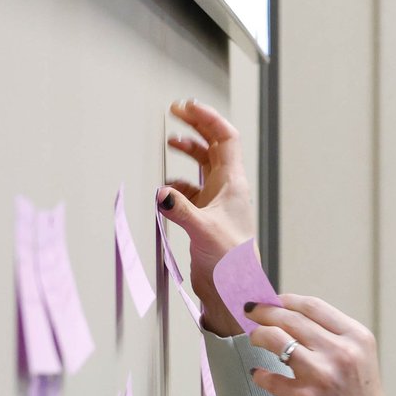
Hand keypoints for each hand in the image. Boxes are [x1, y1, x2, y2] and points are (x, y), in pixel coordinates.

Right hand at [160, 99, 256, 335]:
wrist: (232, 289)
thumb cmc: (230, 262)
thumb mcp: (203, 231)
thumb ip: (180, 209)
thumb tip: (162, 193)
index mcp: (233, 183)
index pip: (225, 138)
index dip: (209, 118)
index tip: (188, 106)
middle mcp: (227, 188)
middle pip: (213, 144)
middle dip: (196, 125)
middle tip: (176, 111)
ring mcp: (217, 201)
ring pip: (203, 164)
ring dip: (188, 149)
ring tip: (171, 139)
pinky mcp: (206, 216)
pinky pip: (191, 189)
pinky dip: (178, 181)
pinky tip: (166, 186)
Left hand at [246, 295, 395, 395]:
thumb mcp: (360, 359)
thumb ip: (333, 339)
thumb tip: (293, 319)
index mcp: (356, 337)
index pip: (313, 307)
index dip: (286, 300)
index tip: (272, 300)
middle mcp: (340, 351)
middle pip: (291, 319)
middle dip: (265, 312)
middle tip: (250, 312)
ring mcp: (322, 375)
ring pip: (276, 340)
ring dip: (259, 336)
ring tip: (254, 338)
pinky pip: (271, 379)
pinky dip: (260, 376)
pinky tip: (258, 375)